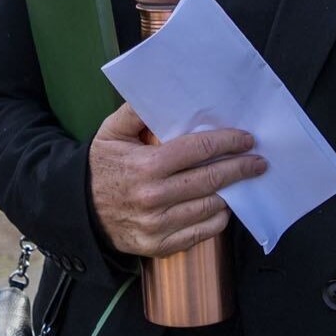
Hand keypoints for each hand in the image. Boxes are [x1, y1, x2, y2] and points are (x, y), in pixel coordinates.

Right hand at [88, 104, 263, 258]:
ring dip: (231, 194)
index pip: (198, 150)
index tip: (245, 139)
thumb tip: (161, 89)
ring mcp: (158, 225)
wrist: (77, 211)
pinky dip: (216, 219)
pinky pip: (200, 233)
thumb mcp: (111, 132)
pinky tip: (221, 207)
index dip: (227, 142)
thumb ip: (136, 111)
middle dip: (240, 168)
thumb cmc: (100, 167)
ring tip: (241, 182)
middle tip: (258, 162)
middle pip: (211, 180)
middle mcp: (154, 197)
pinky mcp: (159, 246)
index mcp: (146, 166)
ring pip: (210, 208)